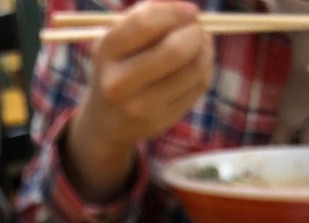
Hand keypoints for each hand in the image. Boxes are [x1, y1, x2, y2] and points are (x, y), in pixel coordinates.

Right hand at [63, 0, 214, 202]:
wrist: (101, 124)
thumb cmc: (115, 69)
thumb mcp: (118, 40)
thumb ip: (147, 19)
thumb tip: (192, 12)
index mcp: (105, 52)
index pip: (147, 20)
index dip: (176, 11)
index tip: (188, 12)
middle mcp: (119, 83)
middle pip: (176, 49)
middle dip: (197, 34)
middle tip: (199, 30)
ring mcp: (140, 107)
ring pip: (192, 70)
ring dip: (206, 52)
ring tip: (201, 46)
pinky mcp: (159, 122)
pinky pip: (196, 90)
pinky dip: (204, 73)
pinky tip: (197, 67)